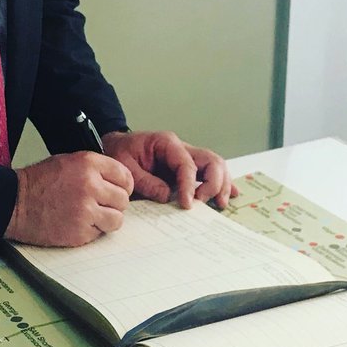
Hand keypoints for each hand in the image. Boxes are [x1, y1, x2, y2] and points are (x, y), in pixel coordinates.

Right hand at [6, 152, 133, 246]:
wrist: (15, 202)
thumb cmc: (39, 182)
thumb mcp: (68, 162)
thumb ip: (94, 169)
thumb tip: (118, 182)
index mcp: (89, 164)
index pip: (125, 176)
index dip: (123, 186)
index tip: (117, 191)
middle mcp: (91, 185)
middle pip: (123, 200)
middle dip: (114, 204)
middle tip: (101, 205)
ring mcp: (86, 210)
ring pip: (117, 219)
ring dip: (107, 219)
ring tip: (91, 216)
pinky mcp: (80, 232)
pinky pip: (100, 233)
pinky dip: (92, 231)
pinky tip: (77, 223)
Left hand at [102, 130, 236, 209]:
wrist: (116, 147)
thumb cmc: (119, 153)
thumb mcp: (125, 167)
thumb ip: (145, 181)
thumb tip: (167, 196)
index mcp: (166, 143)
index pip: (187, 164)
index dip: (189, 185)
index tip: (187, 204)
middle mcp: (181, 148)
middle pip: (211, 160)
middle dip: (213, 182)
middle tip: (205, 202)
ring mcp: (186, 158)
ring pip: (215, 166)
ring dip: (221, 184)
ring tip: (220, 203)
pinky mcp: (187, 169)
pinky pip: (209, 173)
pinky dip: (221, 183)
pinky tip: (230, 195)